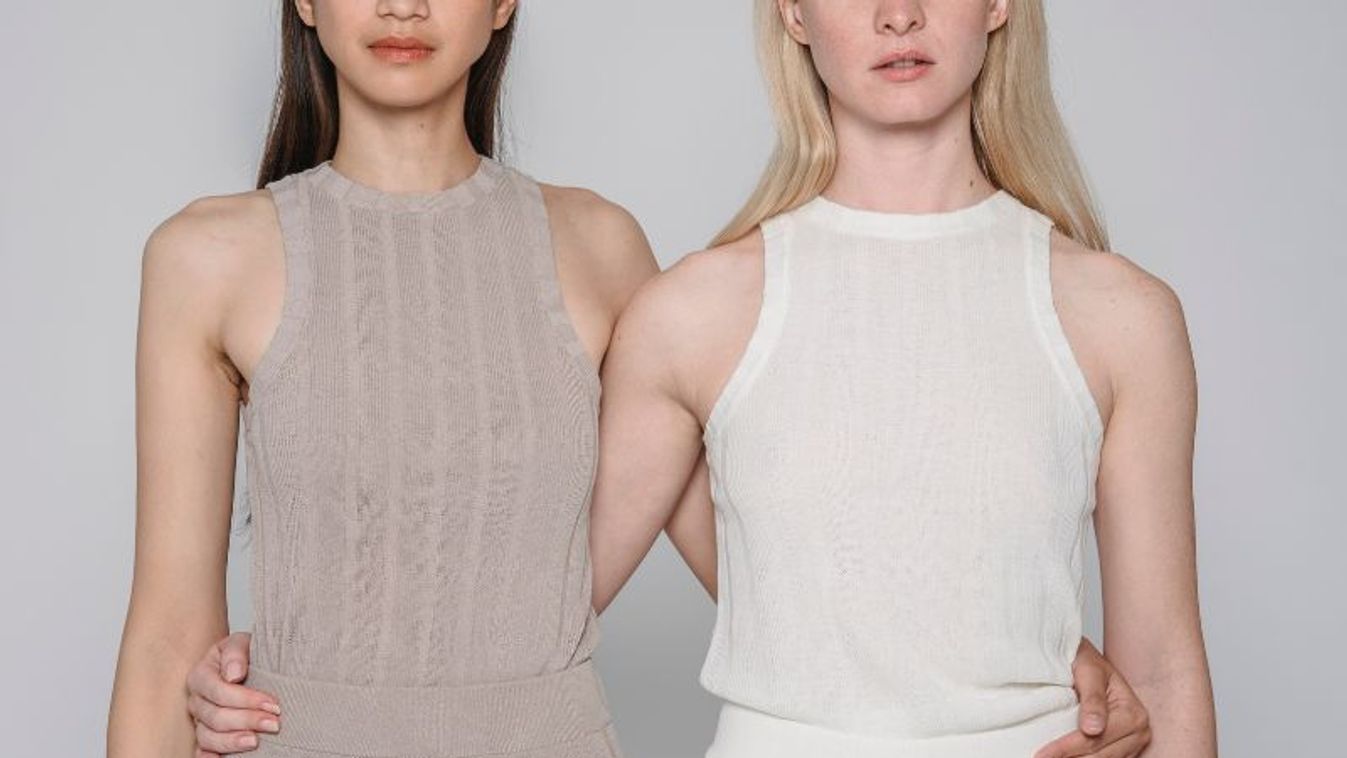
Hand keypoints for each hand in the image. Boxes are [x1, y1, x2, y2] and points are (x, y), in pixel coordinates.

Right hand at [185, 631, 278, 756]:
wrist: (251, 663)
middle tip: (274, 724)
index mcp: (201, 674)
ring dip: (232, 741)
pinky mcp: (206, 734)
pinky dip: (209, 757)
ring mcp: (199, 719)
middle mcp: (197, 699)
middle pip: (215, 716)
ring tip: (256, 741)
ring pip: (208, 736)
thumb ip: (236, 652)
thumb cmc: (246, 653)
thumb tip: (233, 674)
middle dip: (247, 720)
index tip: (273, 704)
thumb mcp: (243, 642)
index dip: (246, 699)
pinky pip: (200, 750)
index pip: (218, 691)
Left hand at [1034, 637, 1152, 757]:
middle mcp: (1139, 733)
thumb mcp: (1089, 671)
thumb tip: (1093, 729)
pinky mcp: (1124, 750)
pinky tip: (1065, 757)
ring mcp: (1132, 744)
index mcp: (1133, 714)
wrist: (1089, 660)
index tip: (1041, 754)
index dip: (1066, 748)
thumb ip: (1093, 698)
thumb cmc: (1087, 662)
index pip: (1094, 739)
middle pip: (1099, 757)